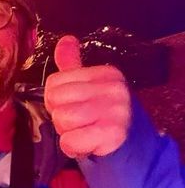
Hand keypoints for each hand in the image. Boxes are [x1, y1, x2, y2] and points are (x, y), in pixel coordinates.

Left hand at [44, 35, 130, 157]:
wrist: (133, 147)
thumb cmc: (102, 115)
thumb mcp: (88, 86)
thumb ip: (73, 64)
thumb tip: (66, 39)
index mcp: (105, 73)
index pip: (54, 82)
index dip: (56, 100)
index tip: (76, 106)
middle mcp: (113, 88)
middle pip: (55, 100)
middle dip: (60, 116)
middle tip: (80, 122)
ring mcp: (116, 111)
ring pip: (62, 119)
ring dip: (67, 132)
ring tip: (85, 131)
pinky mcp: (113, 134)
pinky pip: (70, 141)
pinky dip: (72, 147)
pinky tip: (88, 144)